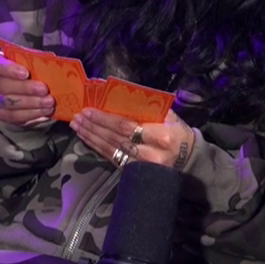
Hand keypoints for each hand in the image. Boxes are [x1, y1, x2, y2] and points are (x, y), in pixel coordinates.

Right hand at [0, 50, 56, 128]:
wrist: (38, 90)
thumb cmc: (35, 71)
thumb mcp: (36, 61)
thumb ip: (38, 60)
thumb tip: (49, 63)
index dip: (9, 69)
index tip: (26, 73)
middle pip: (2, 85)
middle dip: (25, 88)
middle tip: (44, 89)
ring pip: (8, 102)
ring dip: (31, 102)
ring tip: (49, 102)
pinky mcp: (3, 114)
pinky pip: (13, 116)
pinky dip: (31, 114)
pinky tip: (44, 111)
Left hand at [70, 109, 191, 167]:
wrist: (188, 158)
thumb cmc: (176, 132)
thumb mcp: (169, 117)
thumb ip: (147, 107)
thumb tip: (118, 92)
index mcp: (161, 136)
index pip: (127, 126)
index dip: (105, 119)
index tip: (89, 110)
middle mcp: (150, 152)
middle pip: (115, 137)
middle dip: (94, 126)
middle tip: (78, 116)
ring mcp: (140, 164)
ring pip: (110, 148)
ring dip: (91, 136)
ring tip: (77, 125)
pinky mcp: (133, 171)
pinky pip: (111, 157)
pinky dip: (96, 146)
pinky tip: (86, 137)